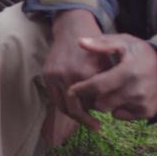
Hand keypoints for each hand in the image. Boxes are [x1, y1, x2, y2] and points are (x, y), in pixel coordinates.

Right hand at [40, 9, 106, 139]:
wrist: (73, 28)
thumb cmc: (95, 45)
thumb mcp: (107, 61)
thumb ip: (107, 82)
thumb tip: (109, 104)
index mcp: (86, 73)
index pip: (92, 103)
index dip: (97, 113)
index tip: (103, 122)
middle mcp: (69, 75)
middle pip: (75, 109)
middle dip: (85, 121)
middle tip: (96, 127)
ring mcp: (55, 75)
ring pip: (62, 106)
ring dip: (73, 116)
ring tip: (84, 120)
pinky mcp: (47, 74)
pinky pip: (54, 97)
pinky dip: (63, 105)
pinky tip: (73, 107)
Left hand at [66, 34, 156, 125]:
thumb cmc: (145, 53)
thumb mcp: (125, 42)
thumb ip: (102, 43)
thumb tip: (79, 42)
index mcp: (127, 72)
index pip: (97, 86)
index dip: (81, 89)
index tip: (71, 89)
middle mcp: (135, 91)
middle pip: (100, 103)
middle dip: (92, 97)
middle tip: (90, 90)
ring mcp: (142, 104)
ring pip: (110, 111)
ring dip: (105, 103)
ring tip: (107, 91)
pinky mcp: (147, 112)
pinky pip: (122, 115)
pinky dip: (118, 108)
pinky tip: (121, 96)